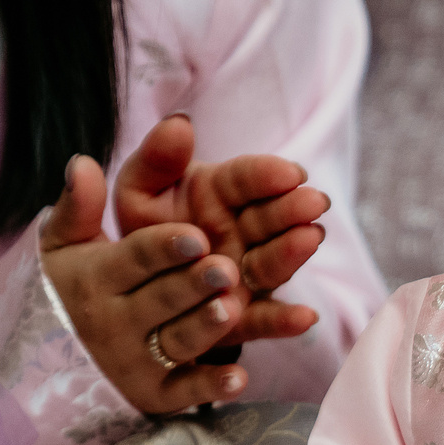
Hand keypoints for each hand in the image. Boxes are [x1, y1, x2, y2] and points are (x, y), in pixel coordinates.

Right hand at [40, 153, 247, 412]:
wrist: (45, 363)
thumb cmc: (69, 288)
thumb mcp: (63, 246)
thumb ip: (78, 206)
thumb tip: (82, 163)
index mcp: (98, 278)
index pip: (134, 259)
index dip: (164, 247)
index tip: (196, 235)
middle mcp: (115, 322)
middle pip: (162, 299)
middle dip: (193, 284)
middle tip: (225, 268)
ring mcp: (136, 361)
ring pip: (177, 341)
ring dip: (205, 328)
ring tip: (233, 309)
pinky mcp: (155, 395)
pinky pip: (185, 392)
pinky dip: (211, 387)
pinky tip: (240, 377)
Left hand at [111, 115, 328, 351]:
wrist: (129, 293)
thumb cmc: (140, 234)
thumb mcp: (138, 193)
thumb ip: (156, 160)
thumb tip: (180, 123)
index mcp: (218, 194)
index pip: (245, 179)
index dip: (266, 175)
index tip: (291, 173)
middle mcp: (240, 234)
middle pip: (268, 219)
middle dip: (292, 209)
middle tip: (314, 202)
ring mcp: (245, 275)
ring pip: (271, 263)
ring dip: (294, 252)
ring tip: (310, 239)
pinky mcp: (242, 317)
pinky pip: (262, 320)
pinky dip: (284, 321)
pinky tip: (306, 318)